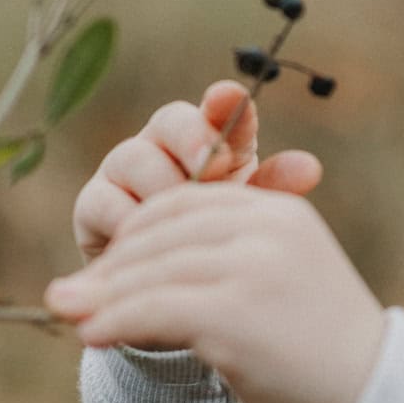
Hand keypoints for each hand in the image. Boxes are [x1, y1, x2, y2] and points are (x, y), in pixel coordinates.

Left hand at [45, 180, 386, 402]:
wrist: (376, 399)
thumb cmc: (325, 352)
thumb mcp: (285, 282)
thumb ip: (230, 261)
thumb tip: (139, 277)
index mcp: (281, 212)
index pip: (187, 203)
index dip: (137, 232)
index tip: (106, 266)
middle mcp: (267, 229)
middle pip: (163, 233)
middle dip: (111, 266)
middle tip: (68, 295)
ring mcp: (252, 267)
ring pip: (152, 272)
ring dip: (102, 297)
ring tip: (68, 313)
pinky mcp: (234, 313)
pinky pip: (153, 310)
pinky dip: (115, 322)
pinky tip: (91, 337)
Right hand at [67, 78, 322, 261]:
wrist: (172, 303)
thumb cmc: (216, 249)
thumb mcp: (248, 222)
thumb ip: (274, 192)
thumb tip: (311, 167)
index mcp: (210, 141)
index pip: (219, 109)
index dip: (224, 103)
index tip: (231, 99)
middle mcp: (163, 145)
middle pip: (171, 121)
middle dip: (192, 140)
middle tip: (212, 165)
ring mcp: (123, 171)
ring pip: (134, 157)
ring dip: (160, 187)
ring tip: (184, 222)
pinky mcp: (92, 206)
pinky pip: (102, 202)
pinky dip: (126, 223)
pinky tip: (147, 246)